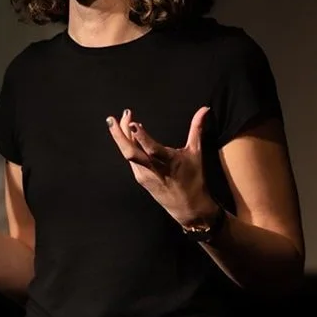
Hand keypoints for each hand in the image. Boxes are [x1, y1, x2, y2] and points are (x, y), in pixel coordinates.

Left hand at [106, 106, 216, 224]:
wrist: (188, 207)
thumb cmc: (194, 178)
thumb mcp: (196, 153)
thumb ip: (197, 128)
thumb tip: (204, 109)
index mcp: (169, 163)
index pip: (152, 149)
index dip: (142, 137)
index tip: (134, 123)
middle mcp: (154, 170)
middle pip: (131, 153)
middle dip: (119, 135)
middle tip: (111, 119)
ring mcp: (144, 175)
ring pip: (128, 155)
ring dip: (120, 138)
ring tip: (115, 122)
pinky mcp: (140, 178)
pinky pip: (131, 159)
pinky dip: (127, 146)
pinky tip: (126, 136)